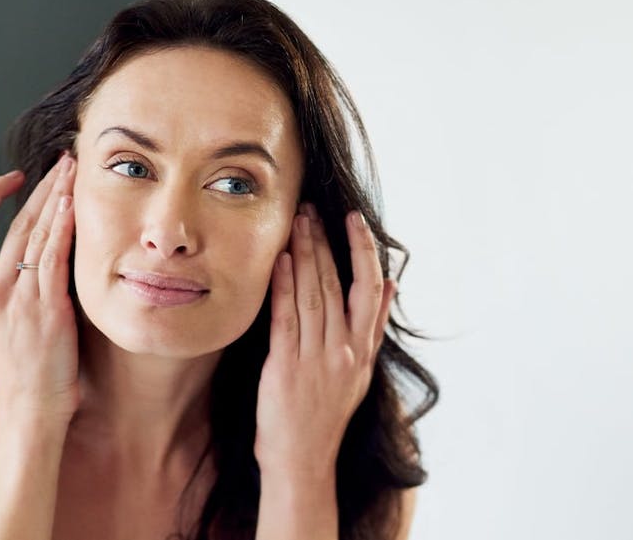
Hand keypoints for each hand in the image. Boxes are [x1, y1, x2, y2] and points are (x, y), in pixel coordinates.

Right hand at [0, 154, 79, 420]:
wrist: (28, 408)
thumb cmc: (19, 370)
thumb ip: (1, 290)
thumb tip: (22, 262)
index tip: (16, 178)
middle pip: (14, 221)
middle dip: (41, 186)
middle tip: (62, 161)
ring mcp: (16, 296)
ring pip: (35, 232)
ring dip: (57, 196)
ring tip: (74, 170)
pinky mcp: (45, 308)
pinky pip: (54, 257)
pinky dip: (63, 228)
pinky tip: (73, 205)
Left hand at [254, 203, 396, 479]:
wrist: (302, 459)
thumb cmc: (326, 414)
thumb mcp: (360, 372)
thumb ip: (373, 328)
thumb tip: (392, 285)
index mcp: (362, 350)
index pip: (370, 289)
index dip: (363, 251)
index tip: (353, 220)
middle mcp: (343, 351)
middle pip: (336, 284)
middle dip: (323, 242)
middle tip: (312, 210)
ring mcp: (315, 359)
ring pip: (312, 295)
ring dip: (303, 255)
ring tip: (296, 223)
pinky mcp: (285, 367)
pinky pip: (286, 319)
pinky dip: (282, 287)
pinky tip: (278, 262)